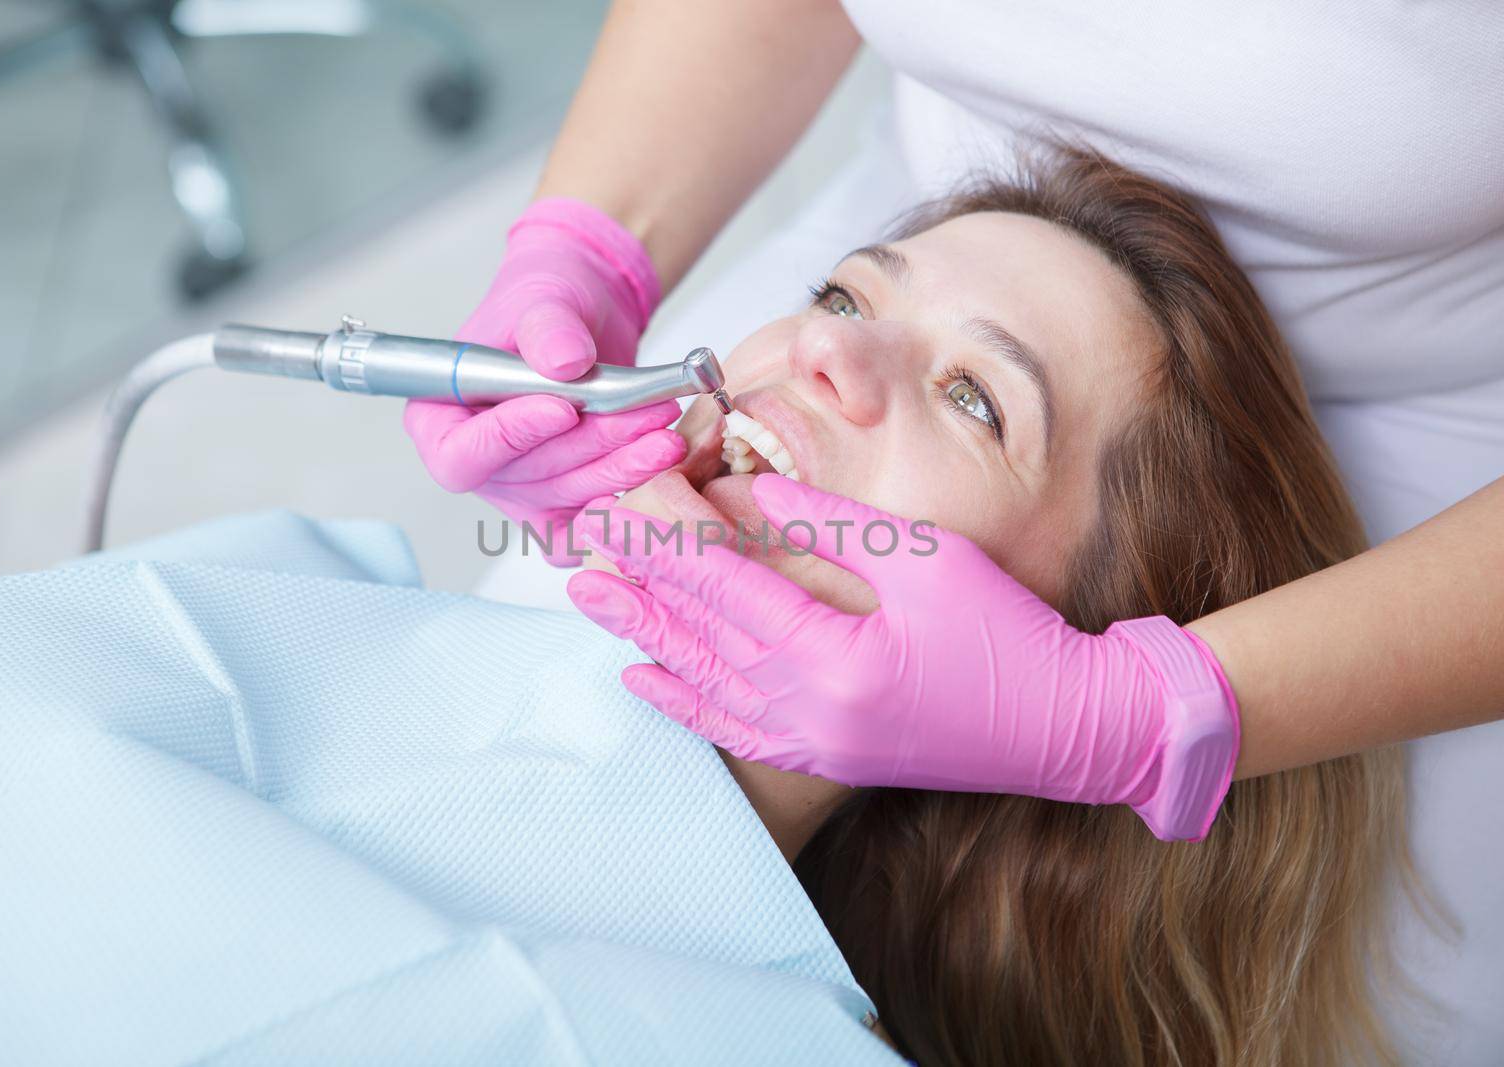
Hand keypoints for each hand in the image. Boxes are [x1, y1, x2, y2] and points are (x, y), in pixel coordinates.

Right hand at [405, 198, 681, 565]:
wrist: (590, 317)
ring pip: (569, 497)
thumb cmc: (548, 302)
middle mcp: (479, 463)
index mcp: (441, 418)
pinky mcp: (564, 500)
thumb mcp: (544, 298)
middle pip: (527, 479)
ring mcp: (522, 488)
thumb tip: (564, 362)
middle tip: (647, 414)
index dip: (508, 439)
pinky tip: (659, 477)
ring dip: (623, 468)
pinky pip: (590, 520)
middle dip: (591, 446)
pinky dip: (625, 501)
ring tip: (667, 434)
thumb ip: (548, 328)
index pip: (459, 454)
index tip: (562, 409)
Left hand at [566, 475, 1240, 840]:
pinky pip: (735, 730)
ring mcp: (814, 744)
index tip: (623, 496)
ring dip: (646, 635)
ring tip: (591, 595)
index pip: (728, 586)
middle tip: (584, 536)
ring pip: (706, 682)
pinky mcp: (825, 756)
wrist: (1070, 729)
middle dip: (640, 578)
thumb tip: (755, 492)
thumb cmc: (1010, 638)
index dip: (668, 536)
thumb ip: (836, 526)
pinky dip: (685, 703)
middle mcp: (812, 713)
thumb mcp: (931, 560)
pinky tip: (644, 678)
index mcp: (838, 659)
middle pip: (702, 631)